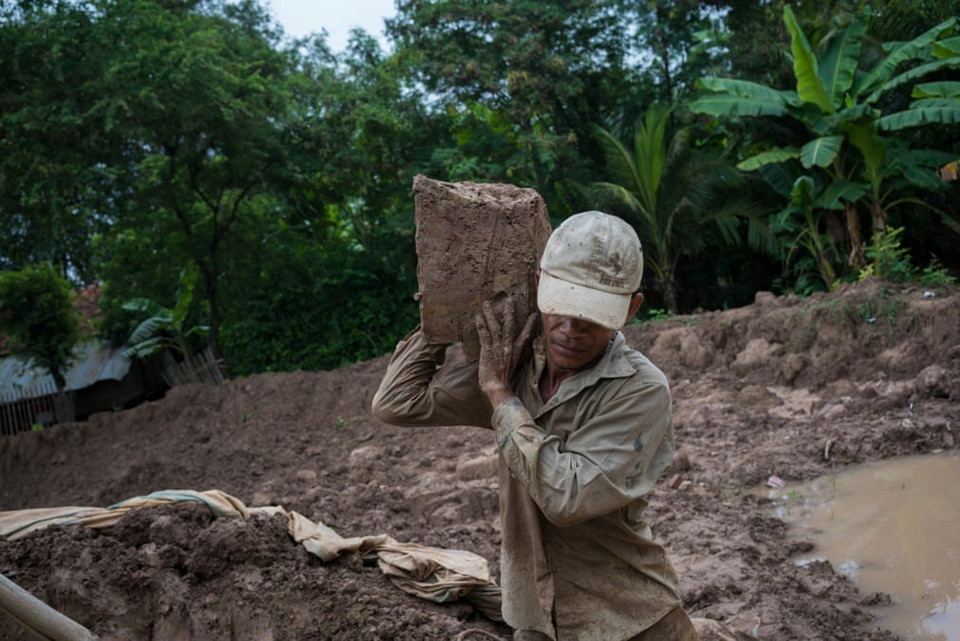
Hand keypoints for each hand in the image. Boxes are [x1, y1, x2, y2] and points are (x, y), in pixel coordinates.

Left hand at [475, 293, 536, 408]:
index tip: (534, 315)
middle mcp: (508, 347)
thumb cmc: (502, 382)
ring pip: (495, 327)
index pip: (524, 335)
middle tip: (509, 299)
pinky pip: (484, 335)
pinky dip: (481, 325)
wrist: (497, 387)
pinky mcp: (488, 350)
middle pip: (510, 325)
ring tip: (487, 303)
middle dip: (510, 311)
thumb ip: (509, 359)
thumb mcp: (510, 368)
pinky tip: (478, 317)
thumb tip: (507, 356)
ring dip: (490, 314)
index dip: (529, 325)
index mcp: (515, 351)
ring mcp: (498, 348)